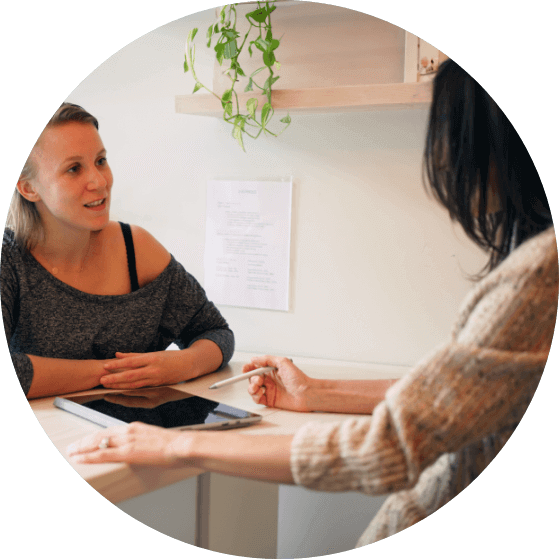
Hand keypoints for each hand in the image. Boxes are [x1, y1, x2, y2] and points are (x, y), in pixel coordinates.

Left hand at [67, 422, 190, 465]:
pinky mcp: (128, 453)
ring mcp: (127, 441)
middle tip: (72, 447)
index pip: (109, 430)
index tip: (86, 441)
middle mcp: (129, 431)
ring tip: (71, 452)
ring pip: (97, 442)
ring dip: (81, 448)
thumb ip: (145, 443)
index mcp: (135, 427)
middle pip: (99, 434)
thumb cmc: (176, 445)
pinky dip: (88, 456)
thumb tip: (141, 450)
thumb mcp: (157, 439)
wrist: (183, 445)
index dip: (95, 436)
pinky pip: (103, 454)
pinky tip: (79, 459)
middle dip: (83, 441)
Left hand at [100, 351, 190, 389]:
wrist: (190, 365)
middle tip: (102, 380)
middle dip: (115, 379)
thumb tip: (117, 354)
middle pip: (131, 376)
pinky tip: (120, 391)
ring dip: (120, 387)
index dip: (117, 365)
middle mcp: (154, 370)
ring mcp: (156, 380)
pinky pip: (141, 390)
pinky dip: (129, 391)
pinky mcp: (158, 387)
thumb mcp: (154, 353)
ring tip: (107, 387)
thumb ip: (135, 355)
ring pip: (135, 385)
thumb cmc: (171, 357)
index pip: (131, 362)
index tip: (105, 366)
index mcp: (153, 358)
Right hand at [244, 356, 313, 411]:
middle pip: (252, 379)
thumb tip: (254, 359)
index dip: (248, 368)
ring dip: (251, 388)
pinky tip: (260, 393)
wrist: (306, 393)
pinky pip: (257, 399)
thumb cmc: (299, 378)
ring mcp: (269, 390)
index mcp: (271, 370)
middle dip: (251, 378)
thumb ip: (267, 359)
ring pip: (253, 389)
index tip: (245, 369)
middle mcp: (269, 380)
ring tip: (257, 387)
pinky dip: (255, 396)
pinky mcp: (269, 400)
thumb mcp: (283, 362)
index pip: (255, 368)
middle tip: (258, 380)